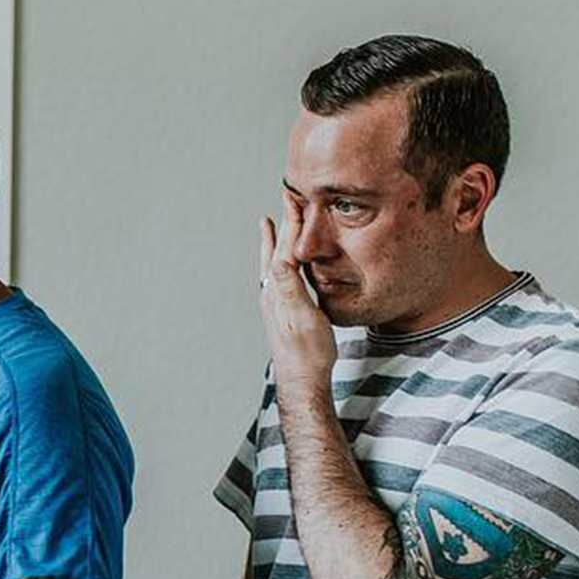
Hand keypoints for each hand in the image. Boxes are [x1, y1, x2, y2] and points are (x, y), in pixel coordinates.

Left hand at [258, 213, 337, 394]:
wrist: (301, 380)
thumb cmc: (308, 352)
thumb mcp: (303, 318)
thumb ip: (290, 289)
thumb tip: (277, 261)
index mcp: (279, 290)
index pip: (286, 248)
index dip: (292, 223)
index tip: (294, 198)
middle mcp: (273, 294)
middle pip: (277, 251)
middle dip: (282, 225)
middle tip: (283, 202)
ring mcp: (275, 302)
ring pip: (275, 262)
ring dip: (276, 241)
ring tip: (271, 225)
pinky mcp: (281, 311)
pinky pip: (280, 276)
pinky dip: (281, 260)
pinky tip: (282, 264)